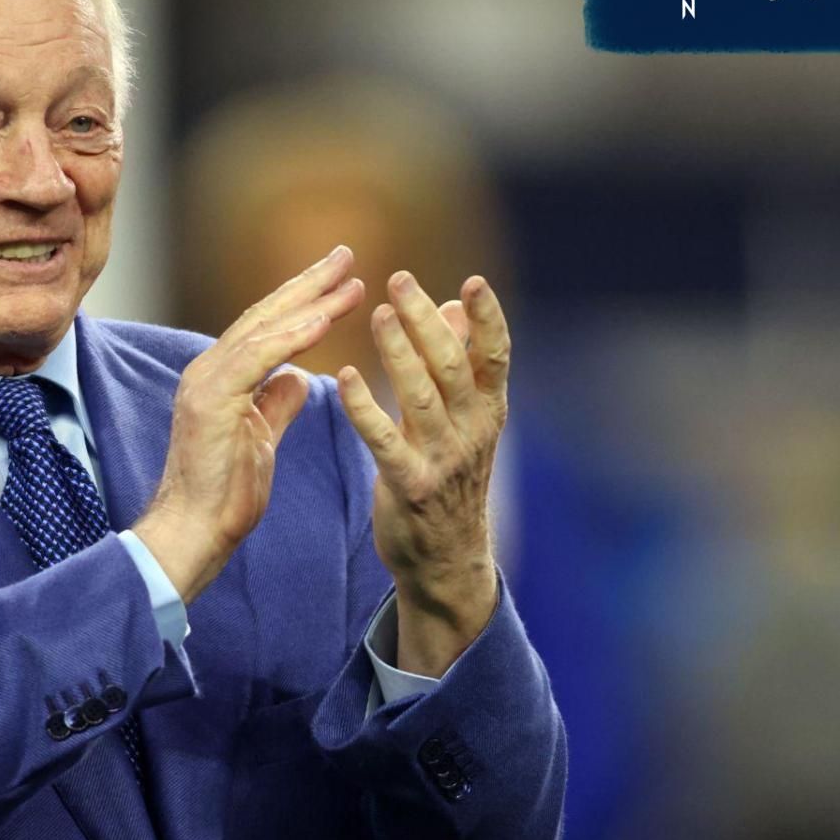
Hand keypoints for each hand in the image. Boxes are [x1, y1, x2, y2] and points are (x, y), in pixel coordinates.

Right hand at [133, 246, 364, 603]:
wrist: (193, 532)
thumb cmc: (224, 494)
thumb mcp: (261, 438)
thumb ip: (276, 403)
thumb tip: (299, 377)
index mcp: (221, 377)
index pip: (266, 326)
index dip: (304, 299)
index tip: (342, 278)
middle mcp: (209, 369)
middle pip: (264, 314)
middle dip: (308, 283)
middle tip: (346, 254)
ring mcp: (206, 382)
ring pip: (262, 327)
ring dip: (309, 301)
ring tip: (349, 279)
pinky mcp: (211, 400)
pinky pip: (257, 357)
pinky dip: (292, 335)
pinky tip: (324, 319)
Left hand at [336, 271, 507, 676]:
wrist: (447, 559)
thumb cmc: (451, 476)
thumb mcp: (466, 419)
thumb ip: (461, 362)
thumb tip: (455, 303)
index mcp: (490, 410)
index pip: (495, 356)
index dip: (487, 319)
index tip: (474, 281)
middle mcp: (474, 432)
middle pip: (454, 366)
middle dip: (427, 321)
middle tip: (399, 280)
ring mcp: (444, 460)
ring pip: (422, 397)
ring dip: (399, 353)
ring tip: (378, 314)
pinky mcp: (411, 487)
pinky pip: (385, 442)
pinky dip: (365, 408)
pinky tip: (344, 377)